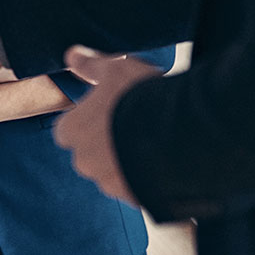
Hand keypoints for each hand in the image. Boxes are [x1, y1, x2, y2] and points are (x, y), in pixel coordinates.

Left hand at [52, 45, 159, 205]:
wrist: (186, 133)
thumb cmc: (142, 96)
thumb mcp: (115, 69)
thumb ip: (90, 65)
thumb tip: (71, 55)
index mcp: (72, 132)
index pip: (68, 130)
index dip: (87, 120)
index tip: (108, 112)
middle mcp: (85, 163)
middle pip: (90, 154)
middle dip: (107, 143)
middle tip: (133, 125)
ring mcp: (111, 185)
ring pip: (113, 173)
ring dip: (127, 162)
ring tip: (154, 141)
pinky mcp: (137, 200)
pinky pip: (138, 189)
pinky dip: (147, 179)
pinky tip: (165, 161)